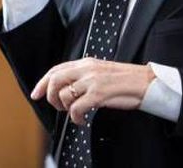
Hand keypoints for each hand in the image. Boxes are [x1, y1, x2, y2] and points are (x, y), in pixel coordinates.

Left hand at [30, 58, 154, 124]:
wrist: (147, 83)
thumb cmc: (126, 81)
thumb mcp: (101, 72)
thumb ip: (84, 76)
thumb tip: (67, 88)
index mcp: (86, 63)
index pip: (56, 69)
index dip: (43, 82)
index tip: (36, 93)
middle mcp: (87, 69)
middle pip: (55, 79)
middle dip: (50, 95)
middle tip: (56, 106)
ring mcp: (92, 80)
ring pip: (64, 95)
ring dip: (65, 108)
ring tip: (74, 112)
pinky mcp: (99, 93)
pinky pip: (77, 108)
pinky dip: (75, 117)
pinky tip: (81, 120)